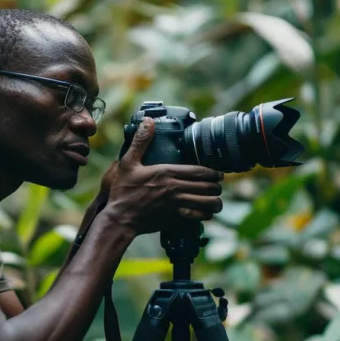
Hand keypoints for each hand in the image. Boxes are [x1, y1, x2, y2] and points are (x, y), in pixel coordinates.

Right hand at [102, 118, 223, 233]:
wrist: (120, 218)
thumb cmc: (123, 191)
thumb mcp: (128, 163)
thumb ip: (140, 142)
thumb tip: (148, 122)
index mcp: (166, 173)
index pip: (199, 171)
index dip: (213, 172)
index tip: (218, 173)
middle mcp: (175, 188)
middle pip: (208, 186)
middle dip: (216, 185)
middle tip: (217, 184)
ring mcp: (176, 204)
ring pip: (207, 202)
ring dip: (214, 200)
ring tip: (214, 199)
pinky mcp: (175, 217)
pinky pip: (199, 216)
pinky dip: (205, 214)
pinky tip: (204, 212)